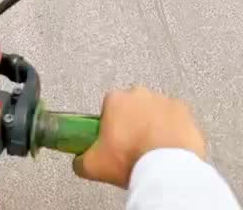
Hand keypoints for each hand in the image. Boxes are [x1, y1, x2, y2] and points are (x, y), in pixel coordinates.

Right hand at [73, 88, 205, 188]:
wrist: (164, 169)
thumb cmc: (131, 160)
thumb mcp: (94, 165)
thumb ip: (81, 159)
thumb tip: (79, 161)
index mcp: (115, 100)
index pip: (109, 107)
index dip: (110, 124)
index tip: (113, 140)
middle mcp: (139, 93)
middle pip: (132, 106)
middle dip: (132, 121)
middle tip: (133, 146)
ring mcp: (162, 100)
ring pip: (154, 111)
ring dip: (154, 124)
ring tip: (153, 149)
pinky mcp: (182, 110)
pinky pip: (175, 118)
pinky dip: (173, 130)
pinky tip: (169, 147)